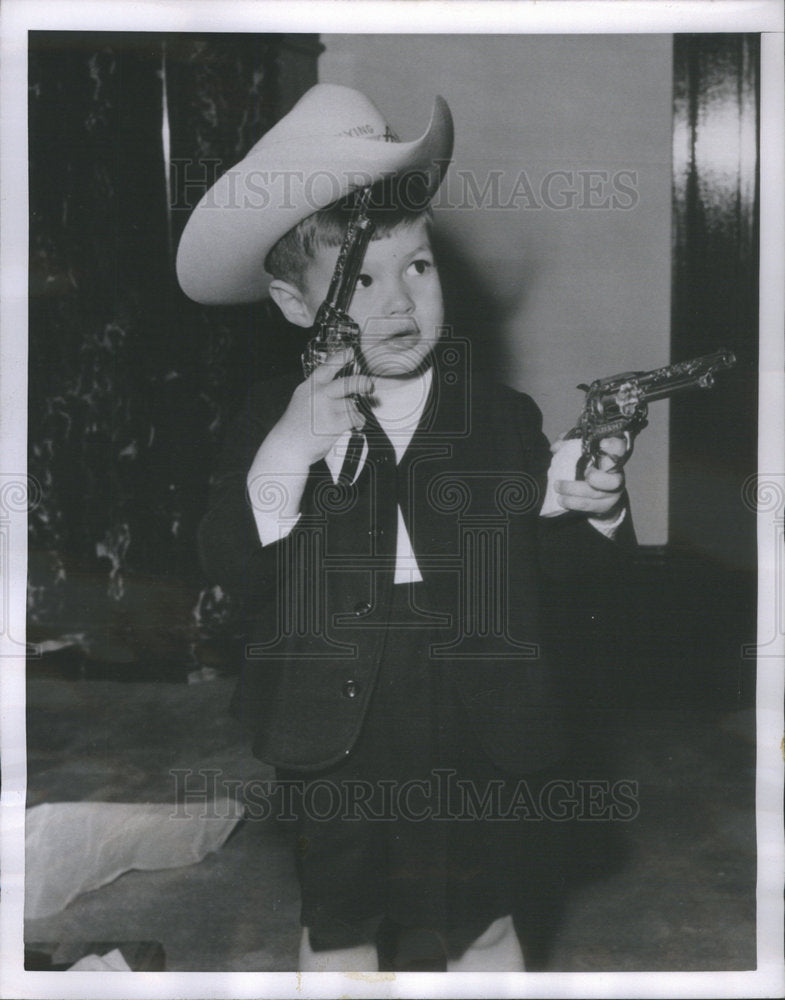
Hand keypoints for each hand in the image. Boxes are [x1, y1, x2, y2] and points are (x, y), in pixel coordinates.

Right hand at [269, 348, 374, 466]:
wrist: (287, 446)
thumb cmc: (295, 427)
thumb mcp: (302, 401)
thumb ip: (319, 393)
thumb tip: (344, 392)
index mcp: (308, 387)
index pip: (327, 368)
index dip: (340, 358)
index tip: (351, 352)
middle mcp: (318, 394)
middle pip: (348, 384)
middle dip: (362, 383)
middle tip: (369, 385)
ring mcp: (326, 409)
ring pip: (352, 405)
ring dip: (355, 413)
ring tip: (349, 420)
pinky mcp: (334, 424)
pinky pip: (355, 419)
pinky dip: (358, 422)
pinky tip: (353, 426)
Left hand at [553, 434, 629, 518]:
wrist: (602, 495)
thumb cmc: (591, 467)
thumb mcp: (583, 454)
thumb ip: (570, 446)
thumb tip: (556, 447)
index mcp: (613, 458)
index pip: (619, 448)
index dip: (614, 446)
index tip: (603, 443)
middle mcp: (616, 476)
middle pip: (613, 481)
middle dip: (595, 478)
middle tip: (584, 473)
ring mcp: (611, 494)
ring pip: (594, 494)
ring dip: (573, 490)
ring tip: (557, 486)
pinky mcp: (603, 507)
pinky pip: (587, 506)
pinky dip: (572, 503)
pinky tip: (561, 499)